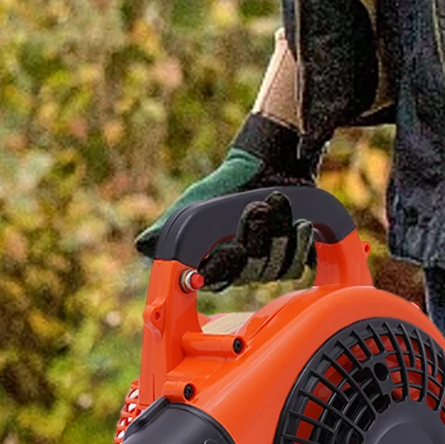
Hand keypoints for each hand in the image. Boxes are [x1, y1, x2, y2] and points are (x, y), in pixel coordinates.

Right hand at [136, 113, 323, 289]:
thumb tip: (145, 246)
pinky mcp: (289, 260)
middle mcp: (237, 271)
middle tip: (256, 207)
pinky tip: (299, 223)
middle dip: (256, 237)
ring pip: (274, 268)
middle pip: (251, 272)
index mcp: (211, 264)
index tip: (234, 246)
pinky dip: (299, 243)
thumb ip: (170, 226)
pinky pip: (296, 266)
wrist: (267, 163)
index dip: (227, 266)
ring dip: (278, 232)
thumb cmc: (228, 184)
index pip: (218, 279)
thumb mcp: (196, 202)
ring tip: (277, 201)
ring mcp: (264, 267)